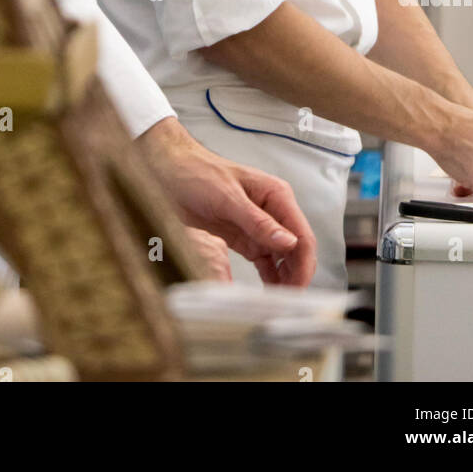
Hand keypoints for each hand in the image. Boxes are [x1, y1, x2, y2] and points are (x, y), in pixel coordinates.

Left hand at [137, 117, 316, 285]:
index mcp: (276, 195)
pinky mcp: (245, 239)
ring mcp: (259, 227)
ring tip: (277, 301)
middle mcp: (272, 211)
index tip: (298, 288)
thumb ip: (258, 221)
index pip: (302, 235)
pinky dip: (270, 278)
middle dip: (297, 276)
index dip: (304, 264)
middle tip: (287, 301)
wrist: (168, 171)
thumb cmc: (196, 172)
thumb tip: (289, 242)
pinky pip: (265, 262)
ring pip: (284, 259)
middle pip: (297, 250)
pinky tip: (268, 292)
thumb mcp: (227, 197)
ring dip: (285, 280)